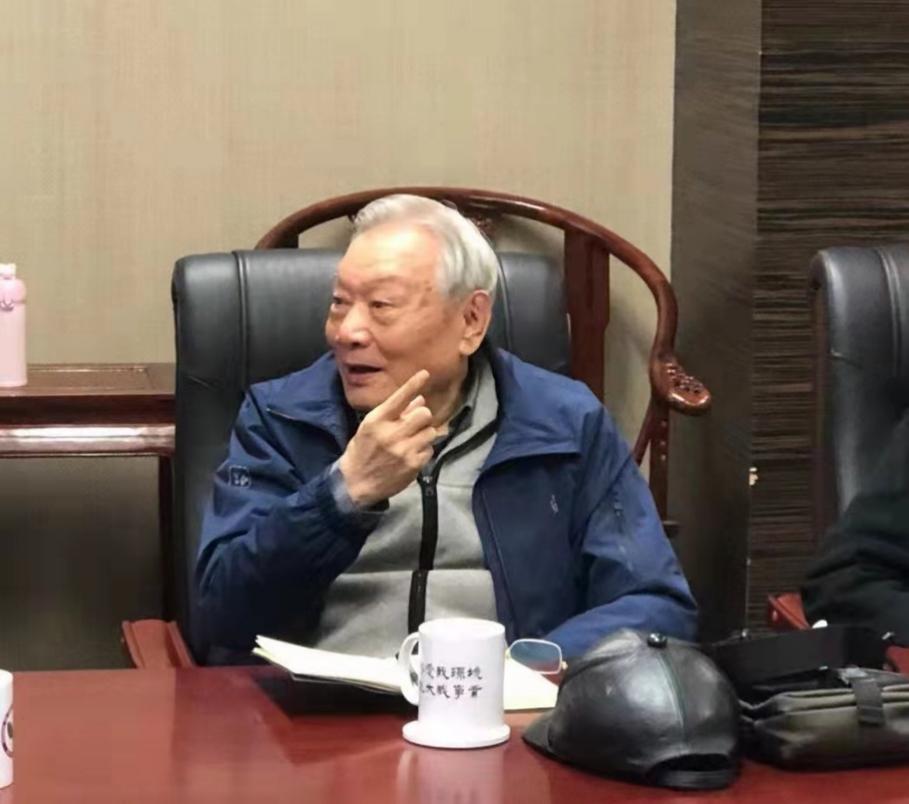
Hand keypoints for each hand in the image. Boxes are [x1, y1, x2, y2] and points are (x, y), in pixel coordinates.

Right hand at [338, 370, 442, 507]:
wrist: (356, 483)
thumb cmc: (363, 450)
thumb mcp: (371, 427)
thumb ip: (395, 413)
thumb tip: (420, 399)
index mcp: (377, 420)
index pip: (399, 398)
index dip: (414, 384)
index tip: (425, 373)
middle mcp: (391, 433)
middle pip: (424, 414)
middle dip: (423, 416)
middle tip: (415, 423)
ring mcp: (404, 450)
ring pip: (430, 431)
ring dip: (425, 433)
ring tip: (413, 440)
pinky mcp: (413, 465)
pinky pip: (430, 449)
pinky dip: (424, 449)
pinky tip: (412, 454)